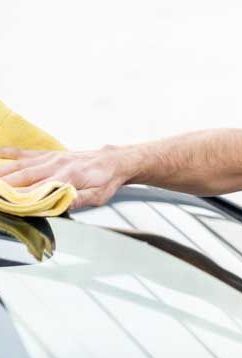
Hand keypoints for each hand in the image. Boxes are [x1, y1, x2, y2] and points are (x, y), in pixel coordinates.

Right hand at [0, 144, 138, 209]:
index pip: (39, 189)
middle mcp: (56, 165)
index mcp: (68, 177)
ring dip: (2, 171)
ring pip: (20, 164)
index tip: (8, 203)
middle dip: (5, 185)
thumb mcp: (99, 196)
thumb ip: (80, 199)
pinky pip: (25, 152)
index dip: (21, 197)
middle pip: (24, 176)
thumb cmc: (107, 181)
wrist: (113, 161)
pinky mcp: (49, 154)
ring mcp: (51, 158)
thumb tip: (62, 205)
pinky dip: (7, 153)